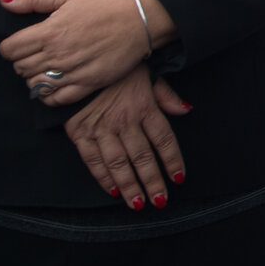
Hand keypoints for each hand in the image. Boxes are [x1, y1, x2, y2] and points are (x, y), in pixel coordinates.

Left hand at [0, 0, 165, 104]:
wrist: (140, 18)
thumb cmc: (104, 4)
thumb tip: (4, 2)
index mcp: (49, 31)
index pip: (9, 49)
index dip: (10, 47)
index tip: (20, 44)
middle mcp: (57, 54)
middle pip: (20, 68)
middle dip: (22, 61)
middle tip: (35, 54)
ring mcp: (72, 71)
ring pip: (35, 84)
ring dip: (35, 78)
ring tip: (46, 68)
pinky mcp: (88, 84)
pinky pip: (57, 99)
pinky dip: (49, 96)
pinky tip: (53, 86)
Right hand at [63, 65, 190, 209]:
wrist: (77, 61)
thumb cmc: (118, 69)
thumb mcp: (148, 73)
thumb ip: (166, 95)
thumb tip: (186, 110)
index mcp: (144, 106)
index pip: (164, 139)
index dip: (173, 160)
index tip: (179, 178)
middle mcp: (124, 120)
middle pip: (143, 157)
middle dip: (153, 182)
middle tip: (160, 201)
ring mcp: (100, 128)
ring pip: (118, 163)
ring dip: (130, 186)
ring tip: (138, 204)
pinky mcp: (79, 132)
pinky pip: (92, 160)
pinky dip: (103, 177)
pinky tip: (113, 191)